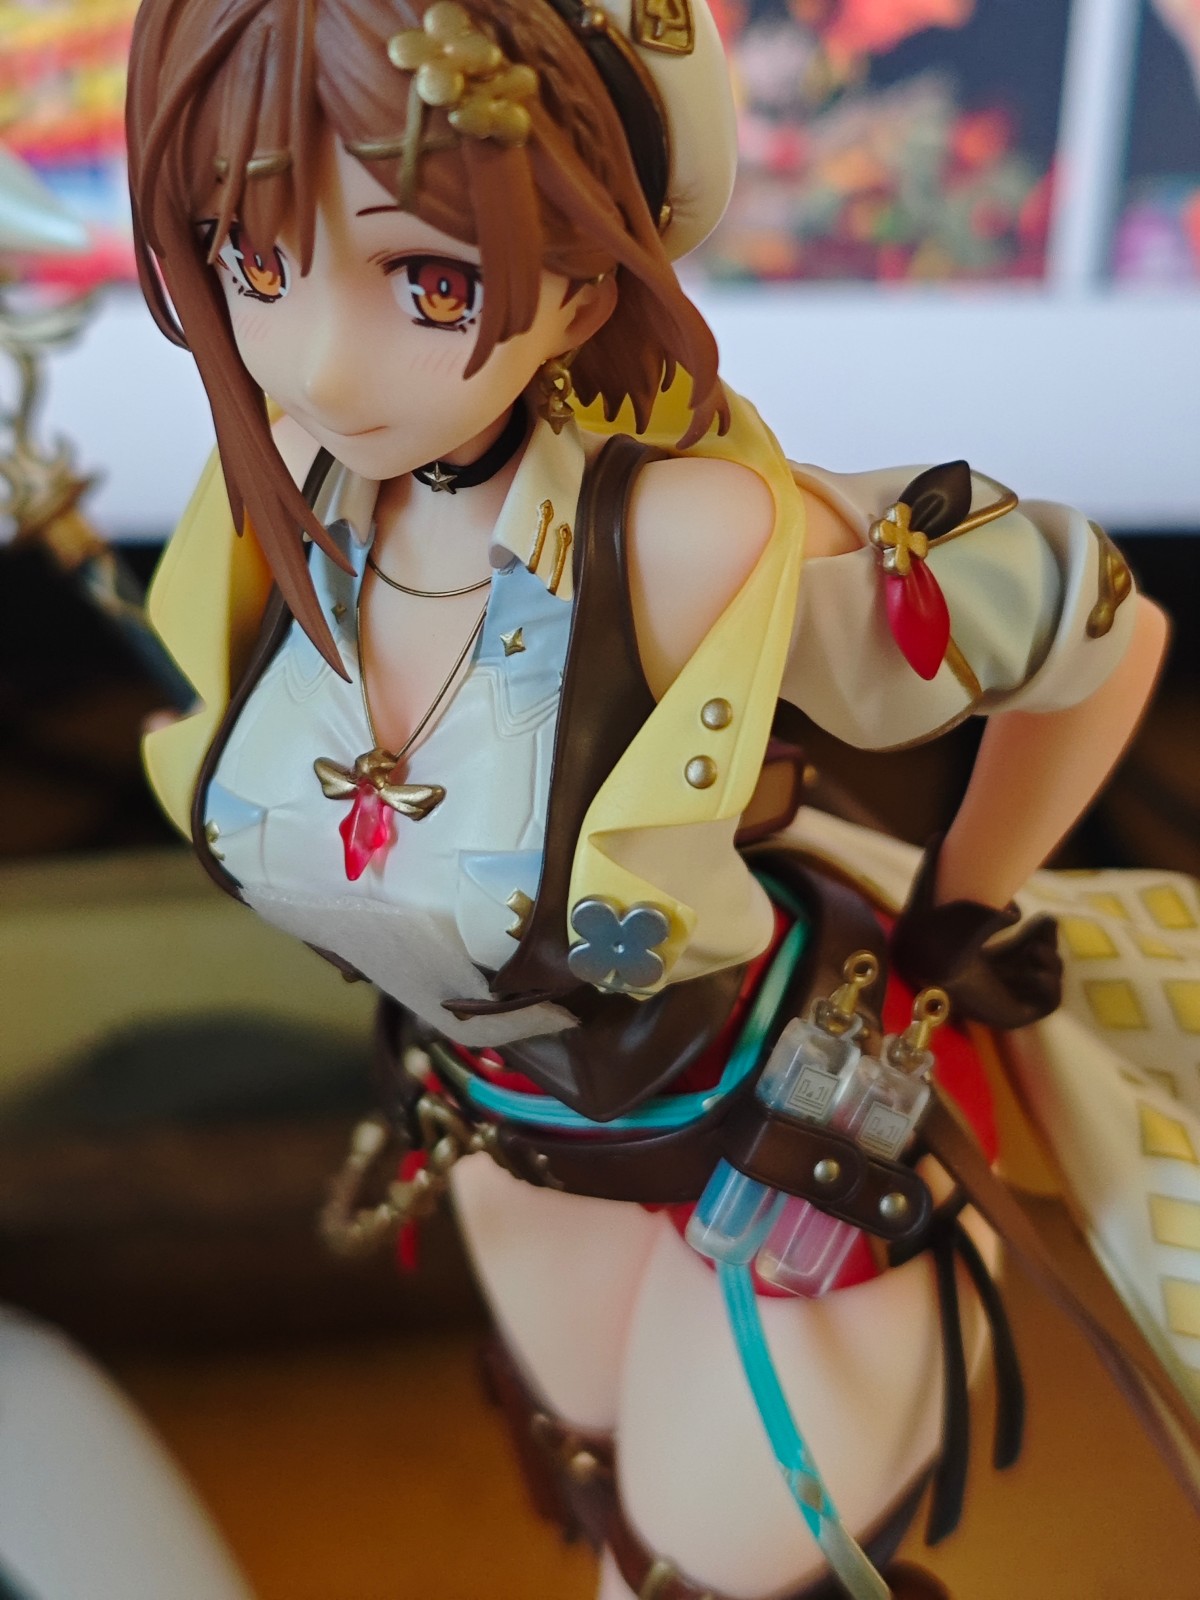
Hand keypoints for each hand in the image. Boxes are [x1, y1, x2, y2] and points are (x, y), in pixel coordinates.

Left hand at [890, 836, 1062, 1028]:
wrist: (932, 955)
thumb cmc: (928, 923)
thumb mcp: (931, 887)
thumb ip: (934, 863)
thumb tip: (936, 834)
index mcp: (977, 957)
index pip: (1012, 948)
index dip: (1028, 931)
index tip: (1027, 911)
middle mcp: (991, 979)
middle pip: (1031, 964)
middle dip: (1043, 942)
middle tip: (1043, 923)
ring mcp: (1002, 998)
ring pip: (1043, 981)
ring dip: (1049, 959)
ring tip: (1037, 947)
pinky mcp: (1012, 1015)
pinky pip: (1046, 1004)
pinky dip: (1050, 984)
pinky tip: (1035, 965)